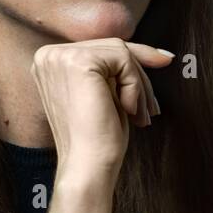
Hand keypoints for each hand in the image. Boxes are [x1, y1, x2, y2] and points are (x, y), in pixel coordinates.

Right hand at [31, 38, 172, 212]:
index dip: (132, 62)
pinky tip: (130, 111)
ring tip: (141, 115)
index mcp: (48, 62)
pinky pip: (124, 60)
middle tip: (152, 108)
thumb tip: (160, 52)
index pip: (99, 49)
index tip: (164, 62)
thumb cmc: (97, 138)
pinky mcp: (78, 61)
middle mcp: (48, 54)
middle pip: (111, 47)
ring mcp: (59, 56)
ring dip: (139, 85)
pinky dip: (135, 86)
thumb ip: (115, 69)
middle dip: (139, 76)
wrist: (87, 166)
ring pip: (121, 52)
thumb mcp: (105, 93)